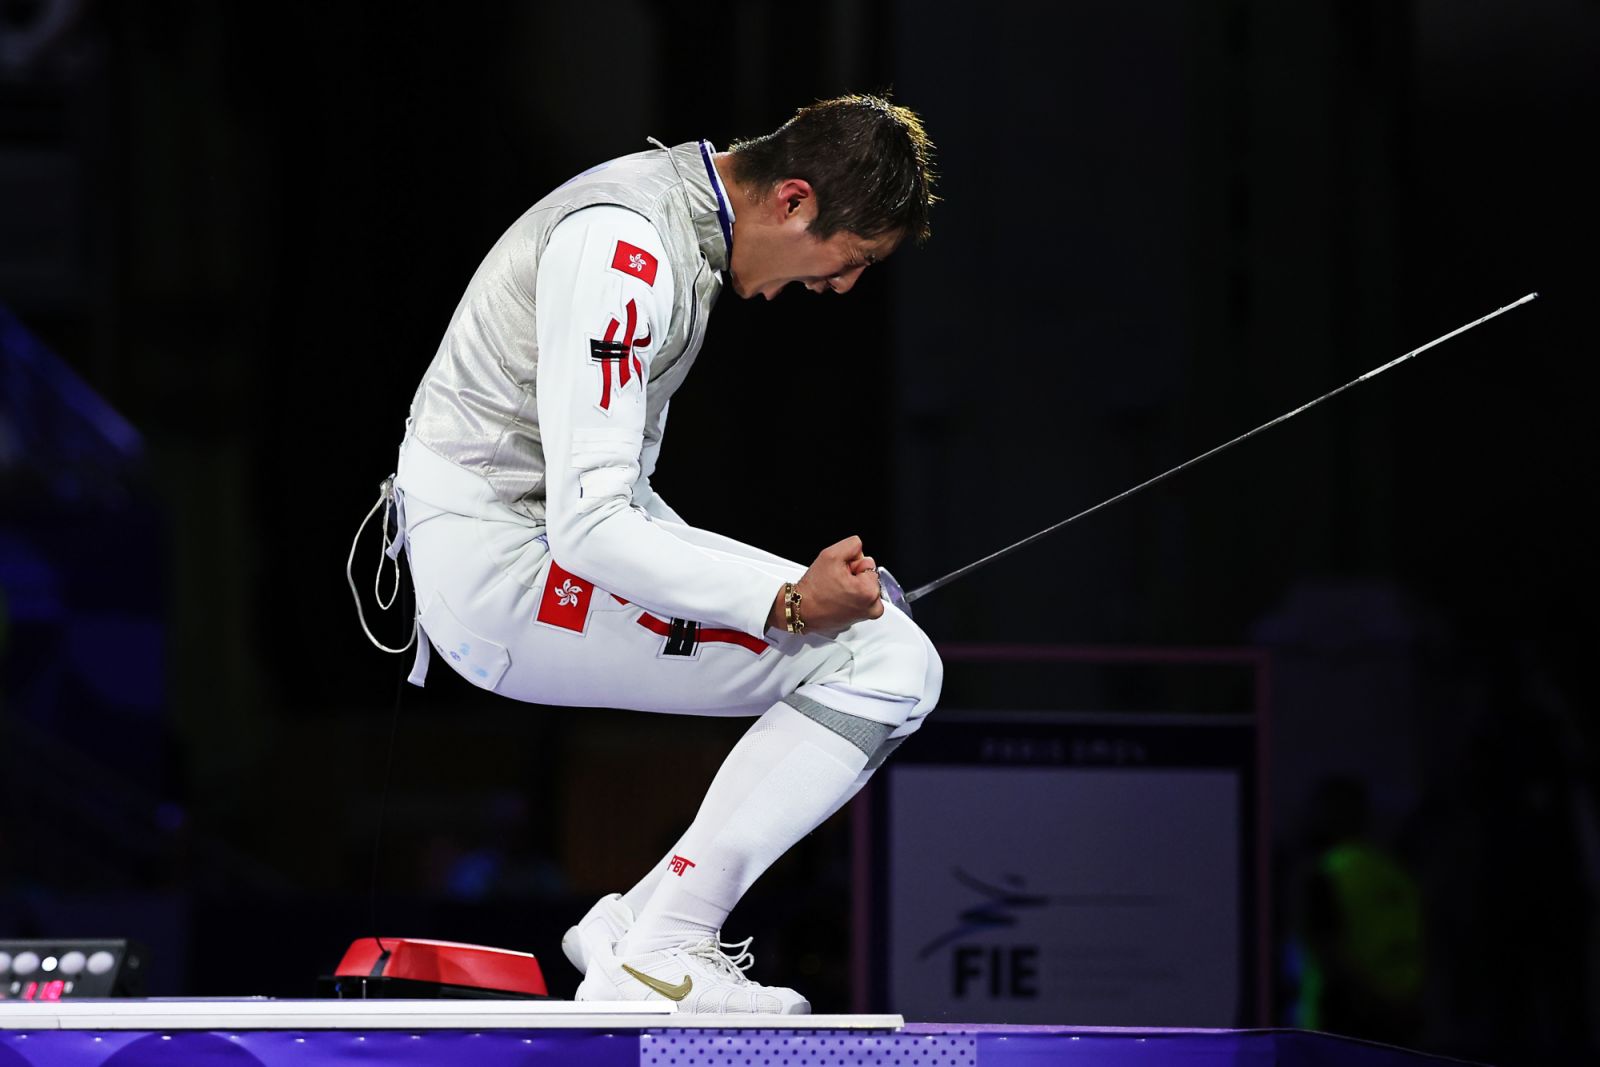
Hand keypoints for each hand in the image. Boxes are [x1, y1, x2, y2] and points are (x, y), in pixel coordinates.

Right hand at [769, 536, 885, 635]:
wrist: (801, 611)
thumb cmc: (814, 590)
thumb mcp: (831, 555)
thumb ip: (852, 545)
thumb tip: (859, 549)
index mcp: (870, 592)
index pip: (868, 563)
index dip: (852, 564)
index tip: (839, 574)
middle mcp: (873, 607)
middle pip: (868, 577)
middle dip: (854, 576)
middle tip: (836, 582)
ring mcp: (866, 615)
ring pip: (864, 589)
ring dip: (852, 587)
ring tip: (835, 591)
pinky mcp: (858, 620)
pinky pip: (859, 601)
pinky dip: (850, 598)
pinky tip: (836, 599)